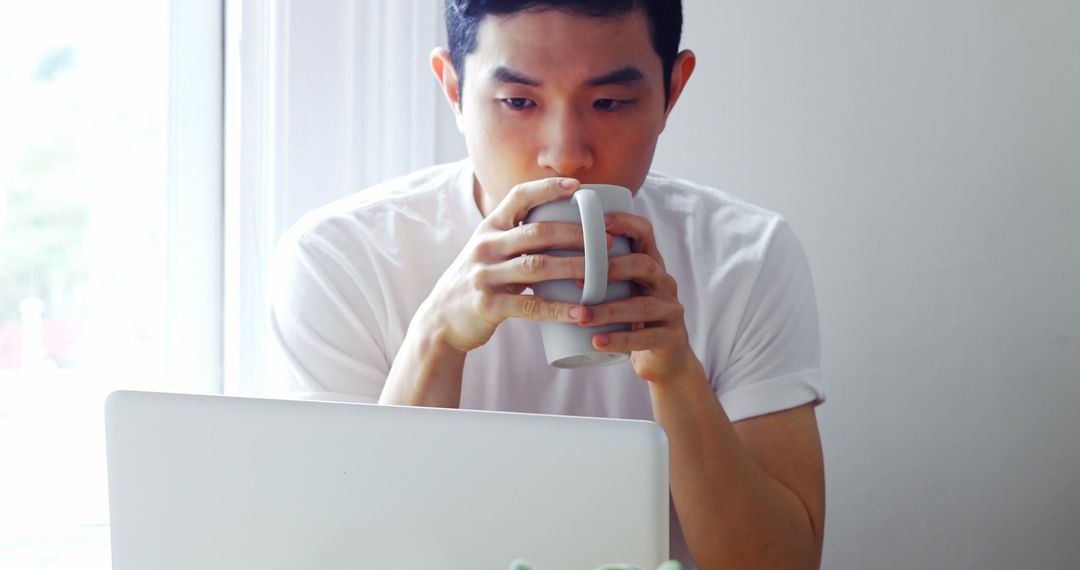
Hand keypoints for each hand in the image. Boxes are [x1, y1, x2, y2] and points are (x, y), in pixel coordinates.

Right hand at [418, 177, 597, 352]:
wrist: (441, 319)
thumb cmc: (480, 281)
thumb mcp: (491, 251)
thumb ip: (519, 237)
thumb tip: (569, 224)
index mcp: (489, 228)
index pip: (518, 197)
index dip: (547, 188)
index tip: (577, 186)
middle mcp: (486, 246)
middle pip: (537, 232)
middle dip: (576, 234)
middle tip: (608, 239)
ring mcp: (485, 275)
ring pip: (537, 266)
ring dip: (574, 268)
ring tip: (603, 274)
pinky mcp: (487, 304)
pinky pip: (530, 306)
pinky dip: (558, 310)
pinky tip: (581, 313)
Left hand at [578, 211, 701, 382]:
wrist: (664, 357)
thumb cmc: (631, 317)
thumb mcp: (622, 289)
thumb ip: (598, 271)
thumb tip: (546, 251)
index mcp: (651, 264)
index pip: (644, 232)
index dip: (624, 223)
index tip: (598, 221)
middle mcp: (665, 282)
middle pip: (645, 264)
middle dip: (613, 268)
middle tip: (579, 279)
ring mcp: (671, 310)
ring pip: (643, 305)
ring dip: (609, 310)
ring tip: (582, 317)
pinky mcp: (670, 337)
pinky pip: (646, 337)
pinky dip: (619, 339)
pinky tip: (596, 342)